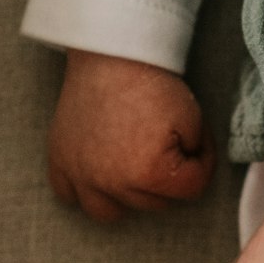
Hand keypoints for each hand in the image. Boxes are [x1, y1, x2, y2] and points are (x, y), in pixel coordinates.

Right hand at [48, 49, 214, 221]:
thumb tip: (188, 172)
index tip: (199, 141)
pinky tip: (98, 175)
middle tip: (168, 145)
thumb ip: (197, 157)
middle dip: (168, 178)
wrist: (112, 51)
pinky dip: (84, 191)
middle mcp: (111, 182)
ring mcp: (81, 174)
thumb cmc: (151, 81)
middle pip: (154, 204)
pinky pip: (68, 195)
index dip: (203, 162)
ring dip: (127, 197)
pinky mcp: (60, 160)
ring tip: (135, 173)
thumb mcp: (194, 119)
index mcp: (149, 174)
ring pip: (109, 211)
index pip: (192, 189)